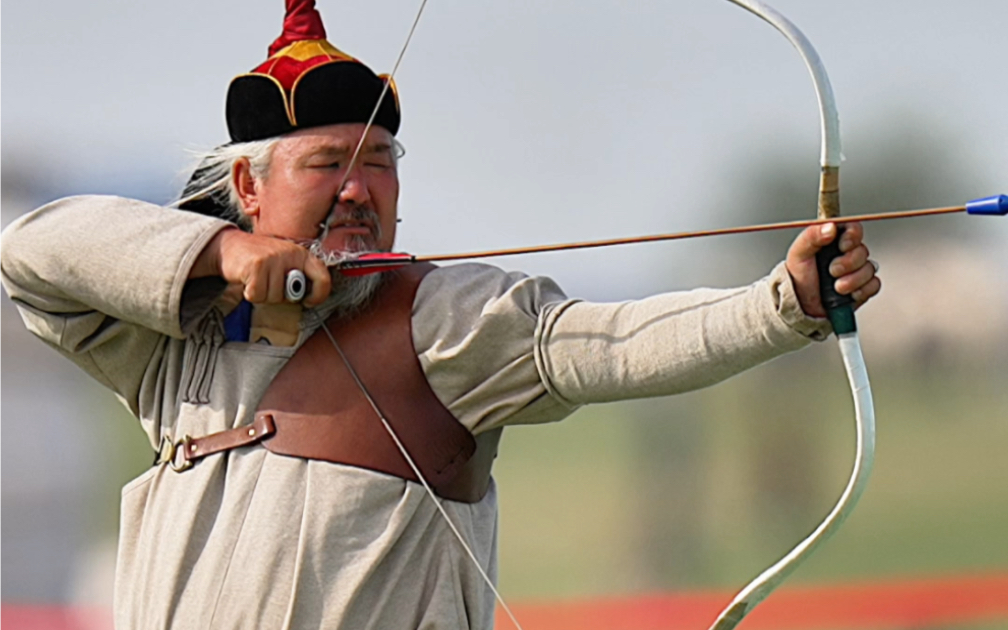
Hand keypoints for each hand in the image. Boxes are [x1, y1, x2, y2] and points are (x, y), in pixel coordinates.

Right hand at [193, 228, 330, 306]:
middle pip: (293, 295)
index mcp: (302, 254)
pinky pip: (258, 295)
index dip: (318, 296)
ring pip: (274, 297)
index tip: (308, 301)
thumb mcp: (284, 263)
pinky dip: (250, 293)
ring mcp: (273, 258)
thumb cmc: (260, 260)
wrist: (230, 246)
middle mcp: (290, 254)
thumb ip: (298, 277)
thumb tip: (308, 298)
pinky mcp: (257, 265)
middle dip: (280, 297)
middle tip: (269, 284)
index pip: (323, 278)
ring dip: (263, 295)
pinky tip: (247, 280)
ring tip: (256, 280)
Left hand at [786, 221, 880, 318]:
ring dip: (852, 280)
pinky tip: (847, 293)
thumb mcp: (799, 253)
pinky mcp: (863, 287)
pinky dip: (861, 291)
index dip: (852, 236)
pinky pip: (874, 285)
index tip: (842, 246)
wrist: (801, 304)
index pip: (854, 229)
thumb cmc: (798, 277)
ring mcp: (856, 270)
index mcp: (833, 241)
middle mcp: (847, 254)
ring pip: (869, 269)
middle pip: (863, 251)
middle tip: (832, 271)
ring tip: (836, 287)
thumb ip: (812, 236)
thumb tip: (830, 226)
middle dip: (848, 264)